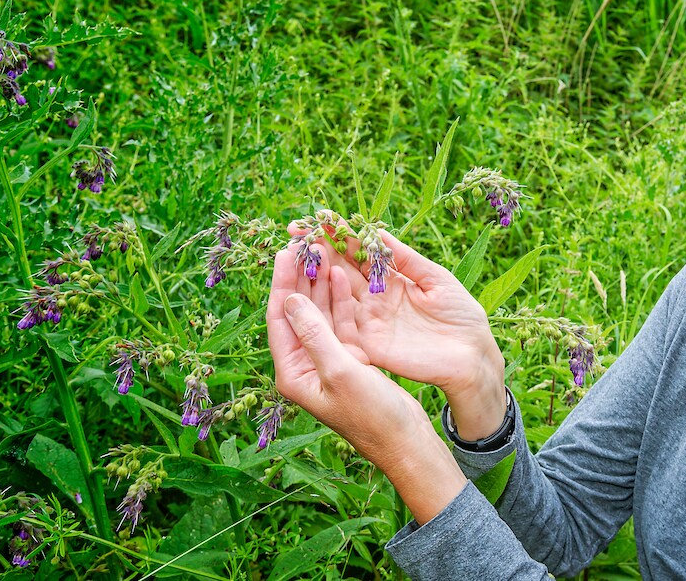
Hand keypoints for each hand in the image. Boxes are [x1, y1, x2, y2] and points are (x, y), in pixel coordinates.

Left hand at [267, 249, 465, 521]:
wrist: (405, 443)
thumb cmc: (372, 415)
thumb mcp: (341, 371)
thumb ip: (314, 334)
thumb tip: (289, 300)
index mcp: (293, 372)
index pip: (280, 318)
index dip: (282, 282)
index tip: (285, 250)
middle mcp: (305, 365)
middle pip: (297, 311)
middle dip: (300, 276)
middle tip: (303, 241)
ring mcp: (327, 362)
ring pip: (319, 313)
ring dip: (319, 283)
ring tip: (320, 249)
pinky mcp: (349, 361)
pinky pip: (339, 322)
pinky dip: (339, 299)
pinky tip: (340, 275)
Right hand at [290, 224, 507, 438]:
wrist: (474, 357)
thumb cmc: (462, 317)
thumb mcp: (436, 280)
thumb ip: (406, 258)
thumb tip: (378, 230)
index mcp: (392, 281)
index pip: (360, 254)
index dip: (340, 236)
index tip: (319, 217)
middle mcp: (376, 299)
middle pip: (341, 272)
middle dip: (319, 251)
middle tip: (297, 232)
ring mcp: (370, 321)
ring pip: (336, 295)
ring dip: (318, 275)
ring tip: (300, 252)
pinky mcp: (369, 344)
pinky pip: (341, 324)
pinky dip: (326, 308)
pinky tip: (313, 287)